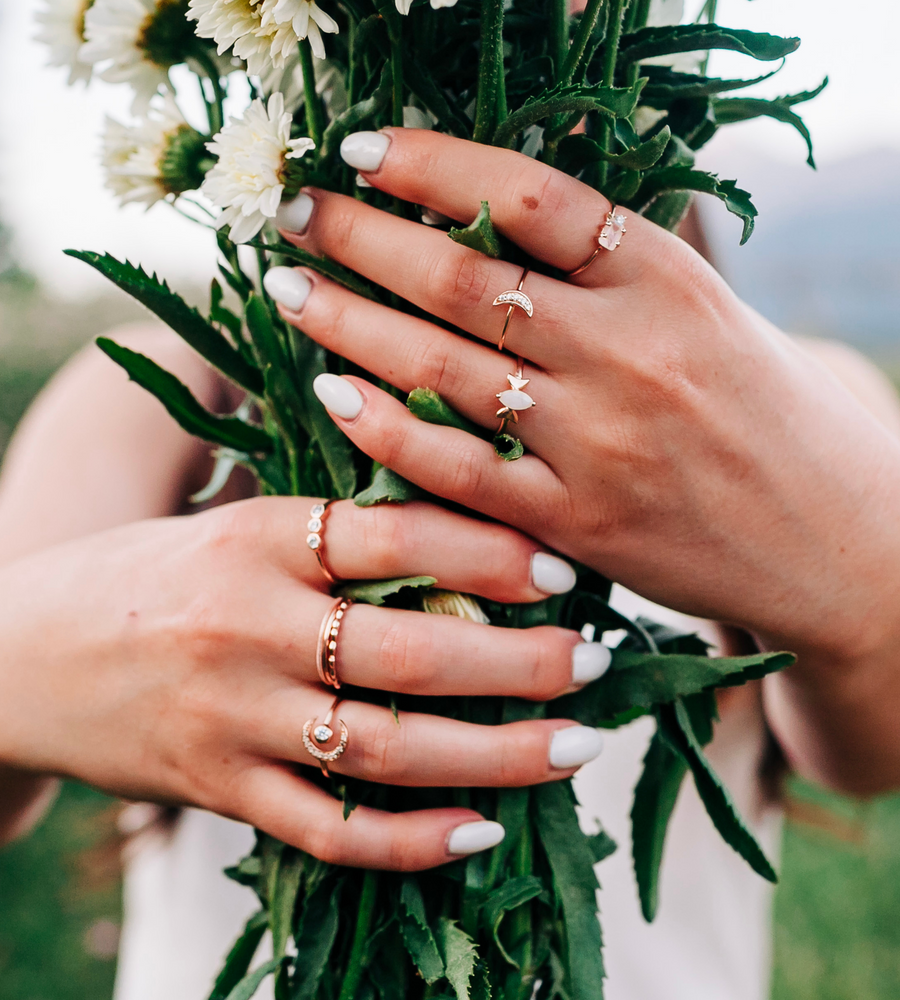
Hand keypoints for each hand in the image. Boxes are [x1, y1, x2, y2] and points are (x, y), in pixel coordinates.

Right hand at [0, 497, 607, 865]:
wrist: (21, 653)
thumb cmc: (150, 576)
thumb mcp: (232, 524)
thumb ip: (332, 526)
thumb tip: (464, 512)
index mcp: (255, 540)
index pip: (391, 536)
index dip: (488, 547)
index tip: (563, 568)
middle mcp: (246, 629)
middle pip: (407, 649)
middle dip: (519, 661)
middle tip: (598, 660)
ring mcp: (232, 720)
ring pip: (384, 747)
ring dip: (493, 753)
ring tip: (576, 747)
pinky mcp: (219, 792)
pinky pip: (329, 828)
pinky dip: (411, 837)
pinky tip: (482, 828)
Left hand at [264, 129, 899, 792]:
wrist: (834, 541)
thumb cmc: (767, 414)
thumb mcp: (708, 312)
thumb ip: (612, 266)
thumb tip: (496, 205)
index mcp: (667, 280)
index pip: (531, 195)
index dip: (435, 163)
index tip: (363, 149)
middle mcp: (629, 351)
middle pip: (465, 276)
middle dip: (361, 236)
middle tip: (295, 213)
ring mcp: (598, 443)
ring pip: (444, 369)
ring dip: (349, 321)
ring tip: (287, 287)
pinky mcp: (575, 525)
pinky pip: (457, 471)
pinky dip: (385, 430)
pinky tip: (331, 393)